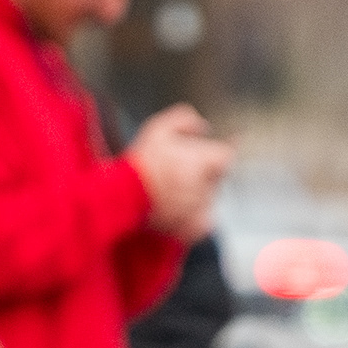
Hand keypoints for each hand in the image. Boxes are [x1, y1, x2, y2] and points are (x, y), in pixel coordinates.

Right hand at [127, 104, 230, 237]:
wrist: (121, 199)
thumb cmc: (141, 163)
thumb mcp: (158, 128)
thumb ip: (185, 119)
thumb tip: (203, 126)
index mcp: (205, 161)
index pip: (226, 155)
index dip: (214, 153)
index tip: (202, 154)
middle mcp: (208, 186)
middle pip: (215, 178)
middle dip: (202, 174)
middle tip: (177, 171)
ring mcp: (201, 209)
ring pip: (206, 198)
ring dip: (195, 193)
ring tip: (168, 190)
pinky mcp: (193, 228)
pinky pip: (200, 220)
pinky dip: (191, 214)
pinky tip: (172, 208)